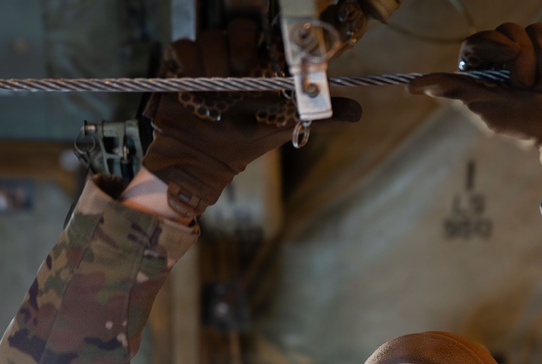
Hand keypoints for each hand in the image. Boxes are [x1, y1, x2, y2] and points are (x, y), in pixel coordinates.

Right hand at [142, 18, 361, 219]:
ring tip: (219, 84)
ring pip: (213, 35)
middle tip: (244, 69)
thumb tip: (357, 112)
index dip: (276, 38)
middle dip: (243, 45)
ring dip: (216, 58)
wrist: (203, 158)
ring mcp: (210, 58)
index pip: (272, 37)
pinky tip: (197, 81)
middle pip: (242, 28)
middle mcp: (237, 56)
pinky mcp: (183, 64)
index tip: (273, 55)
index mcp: (263, 66)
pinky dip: (192, 60)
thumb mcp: (284, 128)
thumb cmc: (245, 141)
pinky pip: (185, 46)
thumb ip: (318, 116)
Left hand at [408, 23, 541, 185]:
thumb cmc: (526, 124)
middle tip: (530, 88)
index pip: (481, 40)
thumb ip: (453, 88)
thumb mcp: (485, 106)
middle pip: (514, 31)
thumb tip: (410, 86)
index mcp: (489, 67)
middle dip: (526, 63)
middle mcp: (514, 54)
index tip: (509, 56)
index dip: (495, 45)